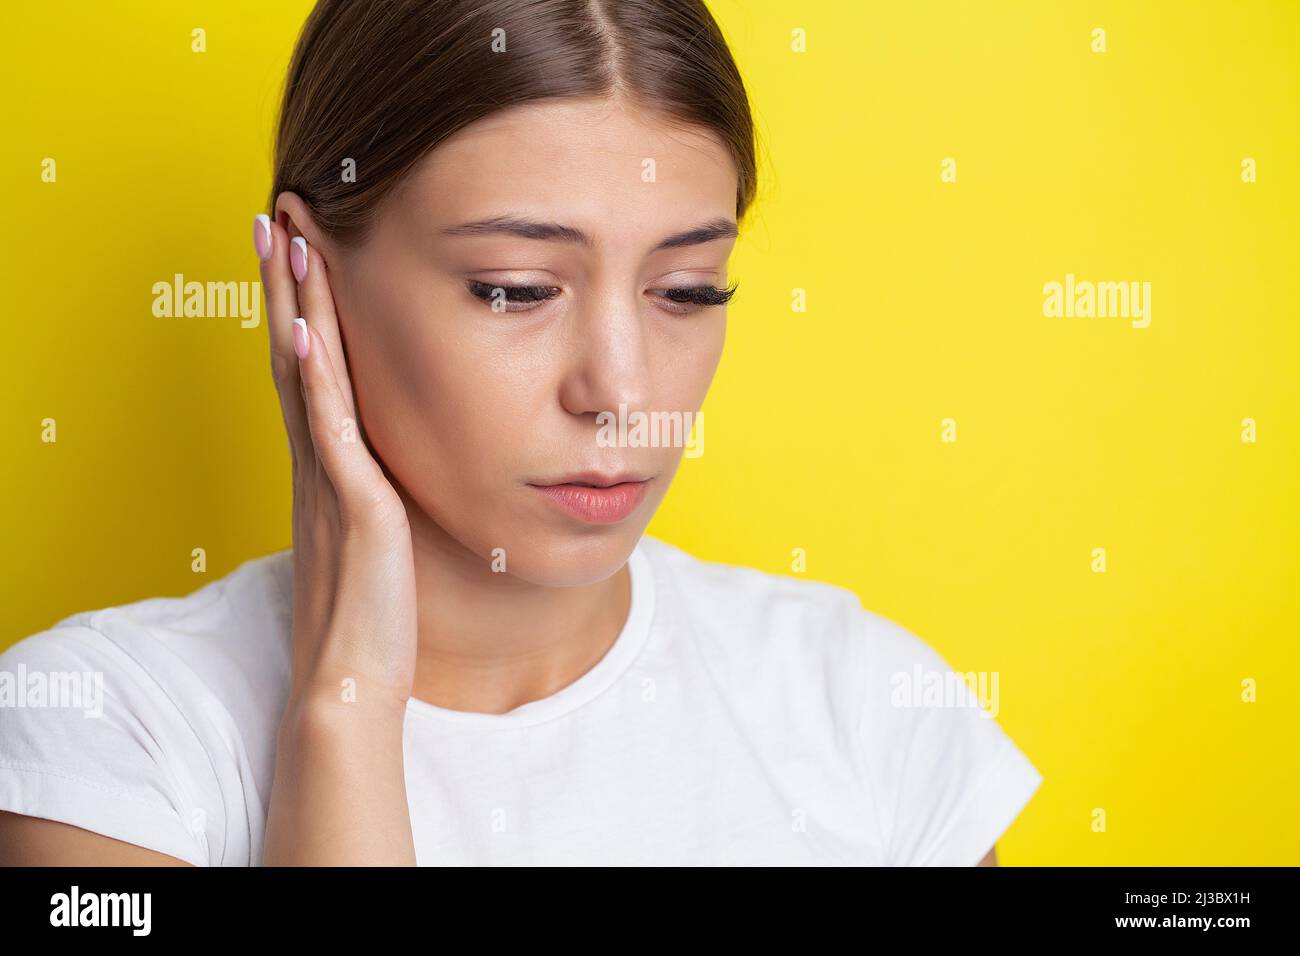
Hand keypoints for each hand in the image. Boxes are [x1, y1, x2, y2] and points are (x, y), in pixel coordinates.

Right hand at [257, 214, 417, 713]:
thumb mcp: (376, 542)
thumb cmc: (370, 621)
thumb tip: (393, 472)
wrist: (351, 686)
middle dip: (288, 281)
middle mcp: (319, 465)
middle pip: (296, 353)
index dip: (302, 305)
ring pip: (306, 376)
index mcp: (329, 469)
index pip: (310, 370)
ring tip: (288, 236)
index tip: (299, 247)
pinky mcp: (354, 510)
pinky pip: (331, 432)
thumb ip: (377, 497)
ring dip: (297, 303)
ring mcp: (330, 483)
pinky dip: (319, 380)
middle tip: (278, 211)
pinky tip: (311, 331)